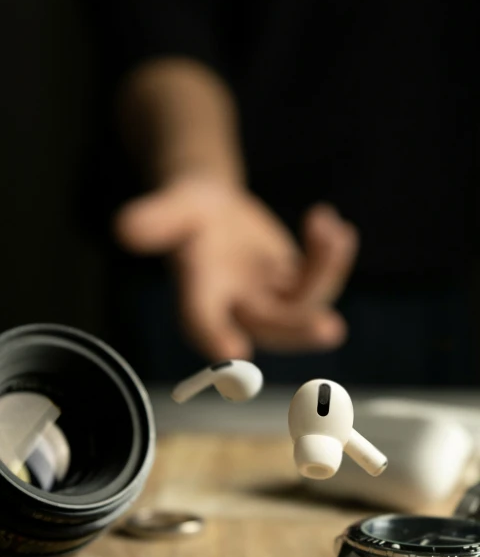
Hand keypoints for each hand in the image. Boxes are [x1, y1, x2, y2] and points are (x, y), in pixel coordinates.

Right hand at [113, 177, 358, 359]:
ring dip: (324, 274)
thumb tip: (123, 227)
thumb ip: (156, 219)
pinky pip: (319, 280)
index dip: (214, 336)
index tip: (234, 352)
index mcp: (197, 294)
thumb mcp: (173, 205)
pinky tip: (335, 225)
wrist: (211, 210)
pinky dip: (331, 257)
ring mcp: (268, 298)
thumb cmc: (186, 209)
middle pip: (268, 325)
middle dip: (297, 327)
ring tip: (331, 231)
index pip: (201, 321)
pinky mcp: (292, 285)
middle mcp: (234, 306)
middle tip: (329, 328)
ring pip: (302, 304)